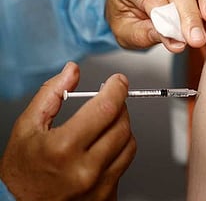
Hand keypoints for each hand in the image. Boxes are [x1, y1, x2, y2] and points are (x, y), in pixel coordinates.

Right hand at [0, 62, 135, 200]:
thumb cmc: (22, 172)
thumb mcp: (26, 127)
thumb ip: (51, 94)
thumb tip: (72, 71)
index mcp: (64, 148)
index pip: (106, 108)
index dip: (117, 88)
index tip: (118, 81)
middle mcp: (85, 169)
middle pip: (122, 124)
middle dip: (118, 106)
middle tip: (109, 101)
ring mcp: (99, 185)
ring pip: (129, 143)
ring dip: (121, 127)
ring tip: (104, 124)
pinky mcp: (107, 196)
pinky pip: (126, 163)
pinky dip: (119, 149)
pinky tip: (103, 147)